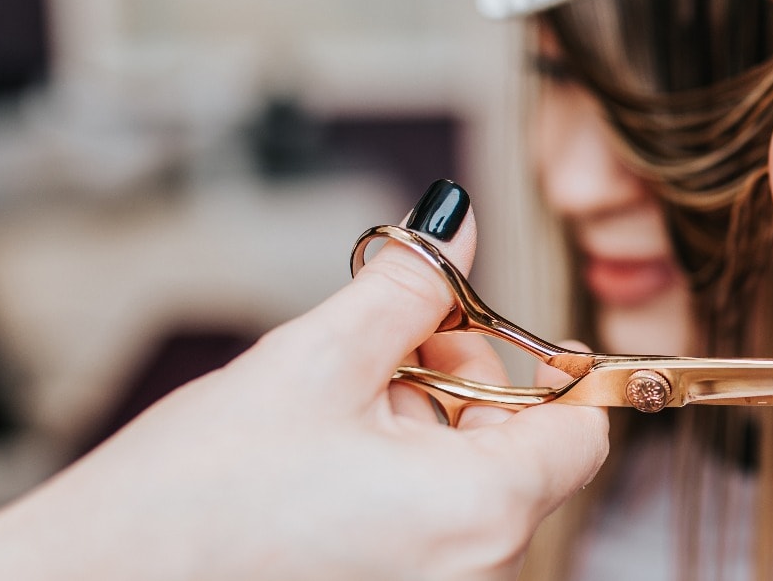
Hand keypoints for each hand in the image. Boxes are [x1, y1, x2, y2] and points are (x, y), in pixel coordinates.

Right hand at [0, 180, 608, 580]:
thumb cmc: (191, 502)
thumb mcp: (312, 362)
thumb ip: (407, 288)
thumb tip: (458, 227)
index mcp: (481, 514)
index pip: (581, 434)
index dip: (547, 366)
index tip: (492, 326)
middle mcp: (476, 573)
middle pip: (523, 457)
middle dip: (466, 386)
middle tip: (391, 344)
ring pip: (471, 491)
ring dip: (424, 431)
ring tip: (337, 404)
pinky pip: (431, 533)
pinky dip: (401, 484)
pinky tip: (326, 458)